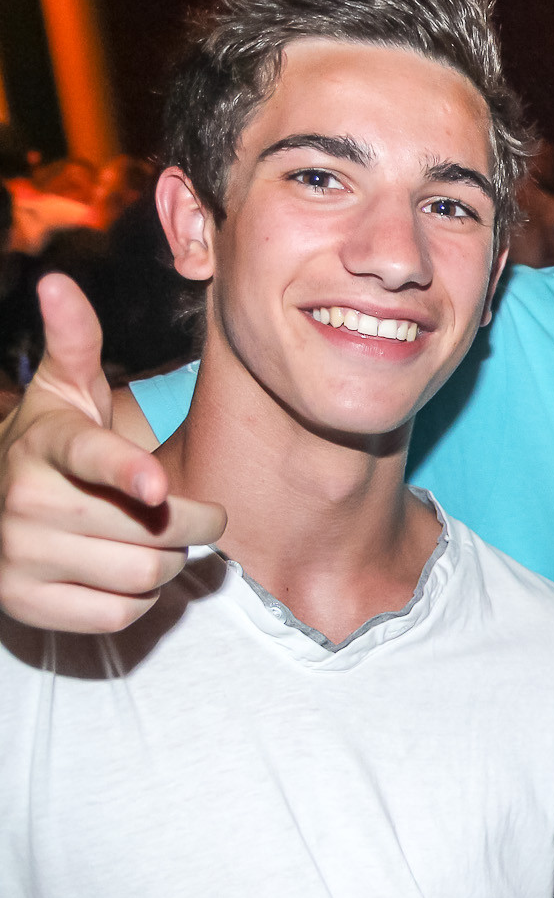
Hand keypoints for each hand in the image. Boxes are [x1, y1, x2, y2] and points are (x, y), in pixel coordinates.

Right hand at [0, 273, 224, 631]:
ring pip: (142, 572)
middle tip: (188, 510)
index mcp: (43, 446)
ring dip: (166, 560)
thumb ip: (74, 341)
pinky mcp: (26, 605)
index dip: (126, 472)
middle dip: (191, 522)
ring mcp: (19, 557)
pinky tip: (122, 572)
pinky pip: (120, 614)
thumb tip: (59, 283)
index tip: (154, 485)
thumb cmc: (51, 443)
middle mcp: (23, 503)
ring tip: (151, 537)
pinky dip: (138, 599)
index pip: (90, 459)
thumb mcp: (63, 391)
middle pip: (149, 528)